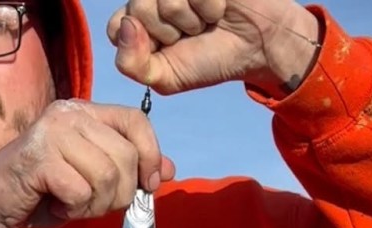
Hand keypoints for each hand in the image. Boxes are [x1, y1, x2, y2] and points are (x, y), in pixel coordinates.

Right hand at [0, 100, 174, 227]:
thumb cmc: (41, 195)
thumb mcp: (93, 182)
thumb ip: (128, 171)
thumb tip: (168, 171)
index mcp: (84, 112)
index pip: (136, 120)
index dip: (151, 154)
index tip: (150, 185)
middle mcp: (69, 114)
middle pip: (125, 155)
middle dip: (119, 194)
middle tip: (92, 204)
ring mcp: (53, 132)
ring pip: (107, 176)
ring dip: (94, 205)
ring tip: (72, 204)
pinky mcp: (39, 157)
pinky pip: (81, 192)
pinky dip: (73, 210)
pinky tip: (55, 205)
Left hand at [106, 0, 320, 97]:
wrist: (255, 47)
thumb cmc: (209, 60)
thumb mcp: (166, 77)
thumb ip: (133, 64)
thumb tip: (126, 25)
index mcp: (139, 19)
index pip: (116, 27)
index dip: (141, 43)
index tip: (165, 50)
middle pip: (139, 8)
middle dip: (168, 32)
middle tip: (191, 34)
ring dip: (191, 19)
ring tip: (205, 21)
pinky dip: (209, 6)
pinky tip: (219, 7)